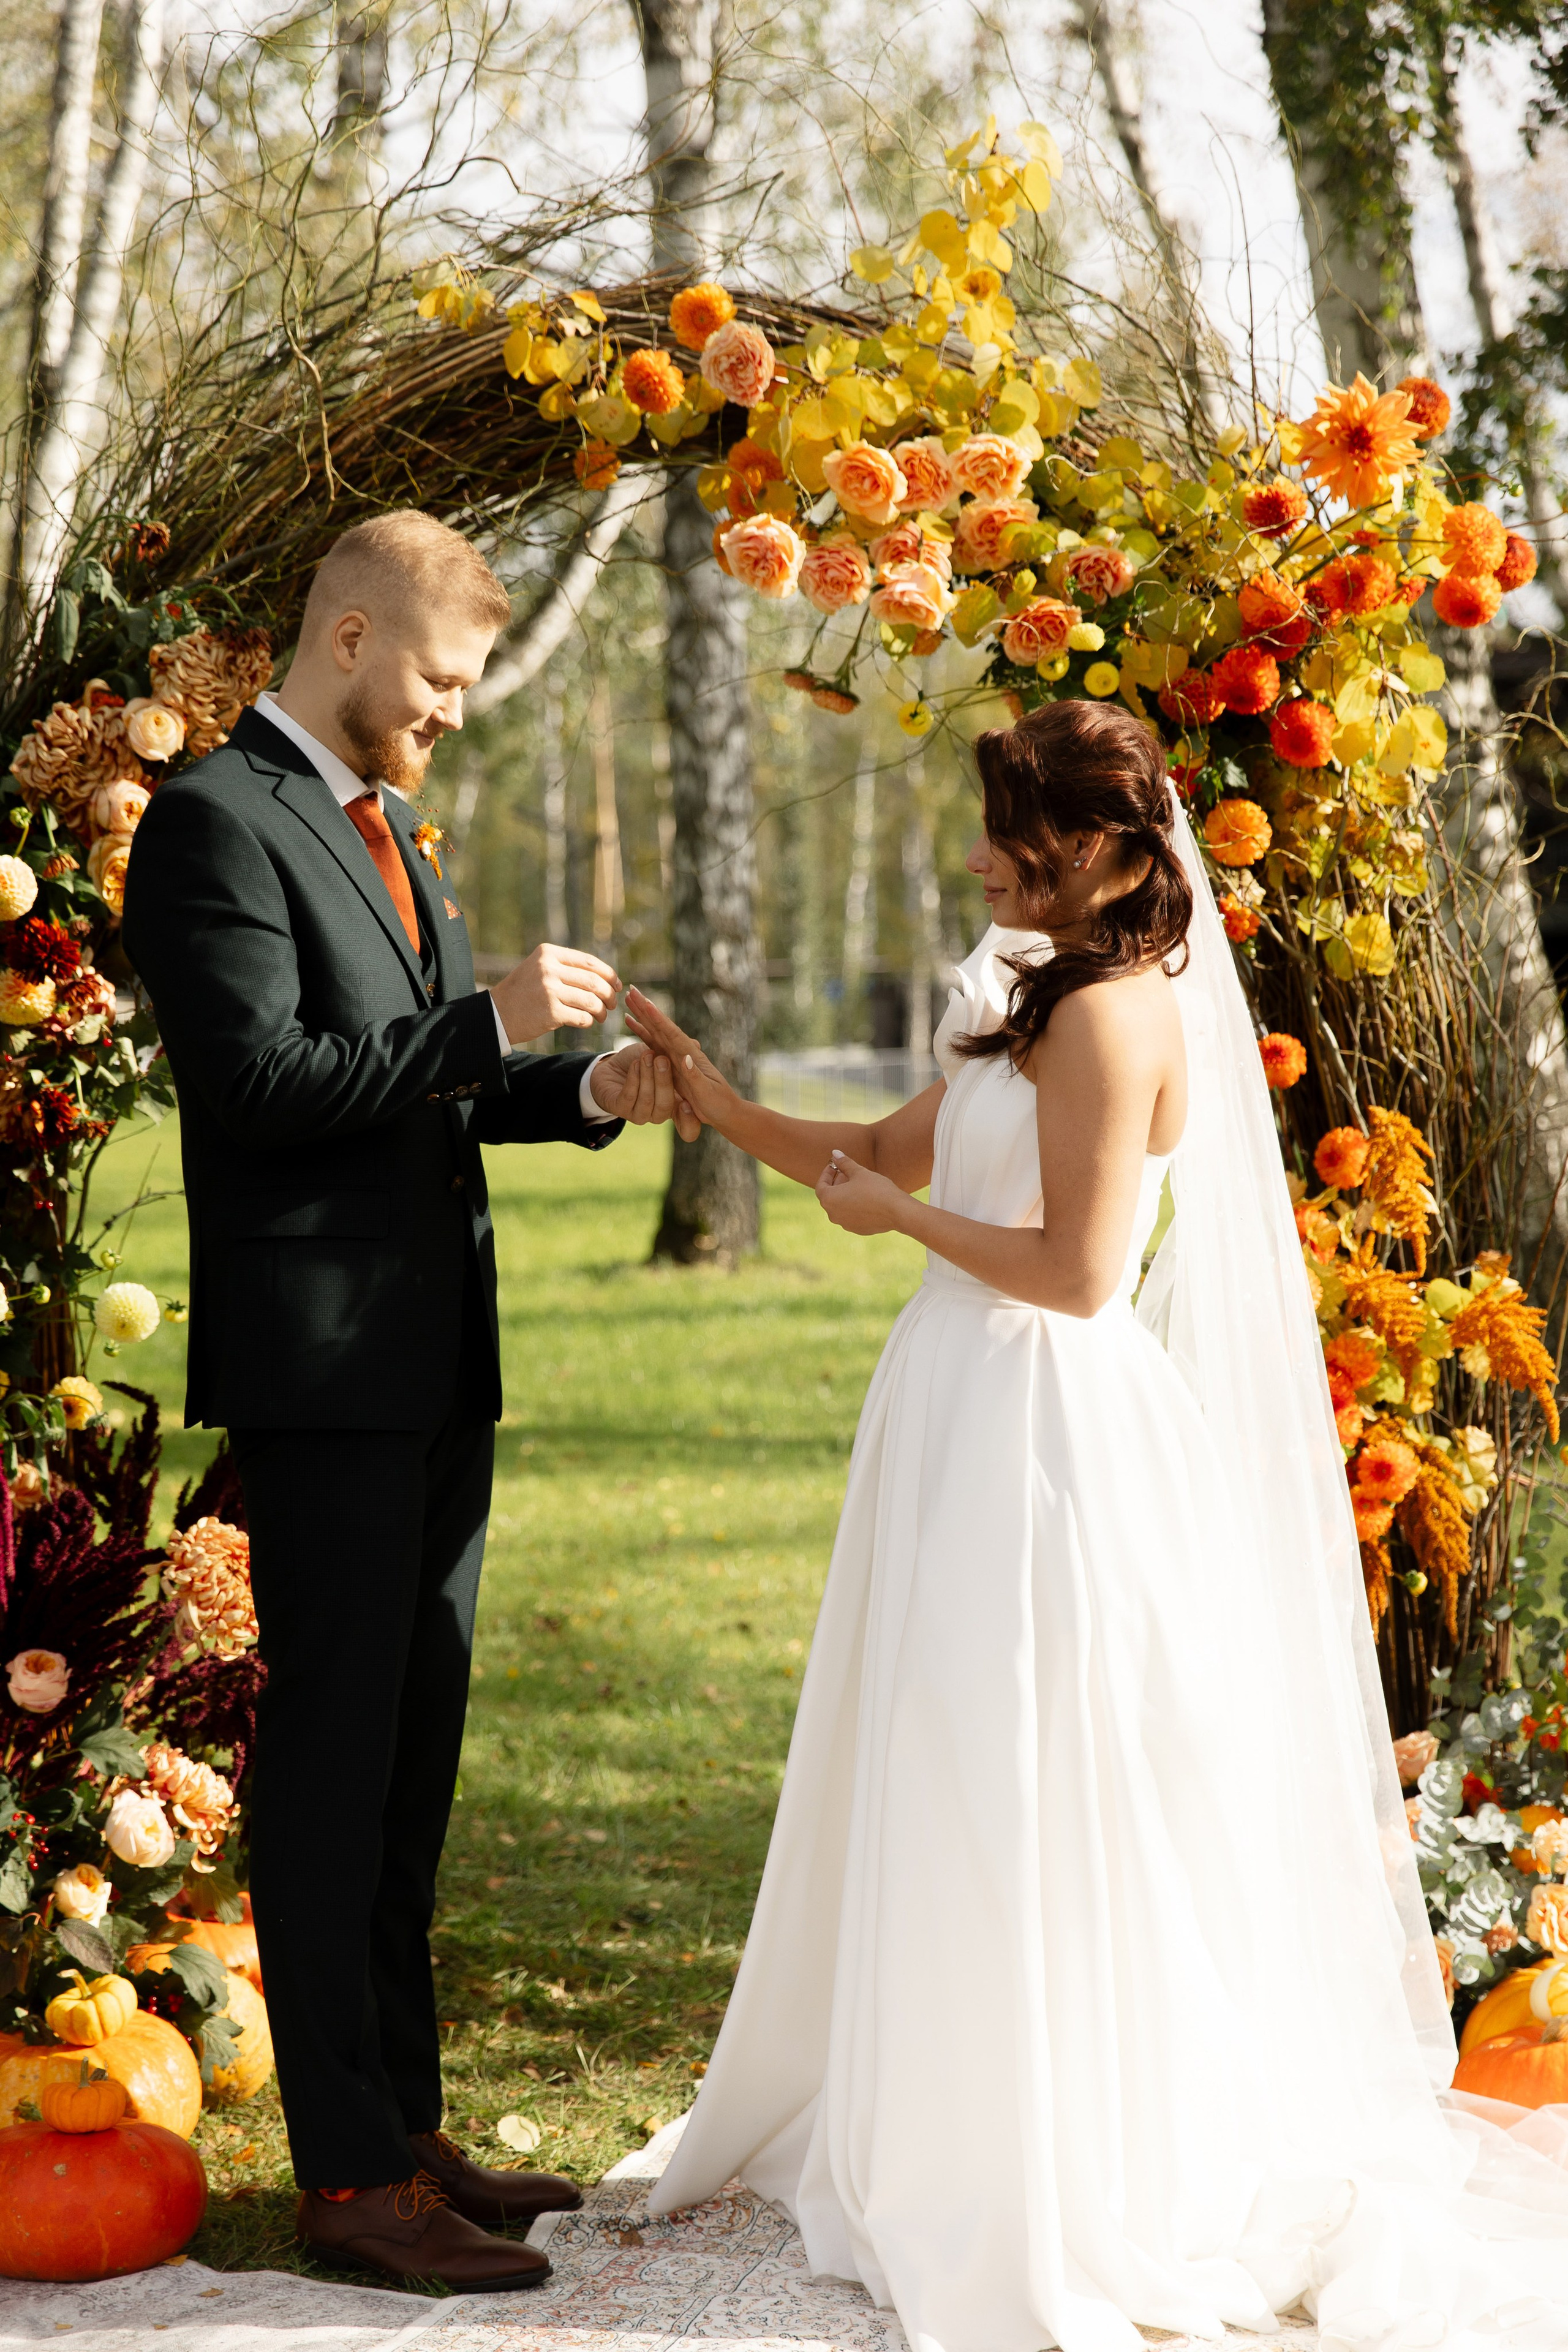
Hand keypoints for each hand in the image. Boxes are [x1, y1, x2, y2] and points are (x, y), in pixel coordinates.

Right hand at [490, 944, 619, 1042]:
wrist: (496, 1013)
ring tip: (602, 1016)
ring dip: (601, 1011)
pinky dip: (589, 1021)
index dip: (608, 974)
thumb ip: (565, 967)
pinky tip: (586, 1022)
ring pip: (591, 1001)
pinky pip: (582, 1017)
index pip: (589, 962)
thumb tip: (605, 977)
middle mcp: (549, 969)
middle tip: (612, 1003)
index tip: (617, 984)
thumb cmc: (522, 992)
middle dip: (608, 994)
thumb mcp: (539, 968)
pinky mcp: (550, 1012)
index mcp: (548, 953)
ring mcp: (549, 990)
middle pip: (593, 981)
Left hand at [589, 1043, 700, 1139]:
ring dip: (647, 1075)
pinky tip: (635, 1063)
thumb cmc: (642, 1061)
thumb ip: (678, 1053)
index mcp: (674, 1105)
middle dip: (664, 1081)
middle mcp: (658, 1114)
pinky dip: (634, 1077)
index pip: (688, 1125)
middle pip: (666, 1105)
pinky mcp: (621, 1109)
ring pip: (647, 1099)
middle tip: (662, 1059)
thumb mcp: (661, 1054)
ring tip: (646, 1055)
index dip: (690, 1120)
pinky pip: (630, 1096)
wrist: (612, 1066)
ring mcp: (640, 1114)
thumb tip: (694, 1045)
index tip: (689, 1103)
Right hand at [622, 987, 735, 1128]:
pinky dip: (641, 1031)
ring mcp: (675, 1055)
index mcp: (691, 1057)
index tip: (646, 1003)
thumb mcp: (707, 1093)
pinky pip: (651, 1043)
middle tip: (631, 990)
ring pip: (654, 1030)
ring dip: (641, 1013)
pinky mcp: (669, 1062)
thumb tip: (686, 1058)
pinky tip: (631, 1022)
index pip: (673, 1034)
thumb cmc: (718, 1103)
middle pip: (661, 1025)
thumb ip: (696, 1077)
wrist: (725, 1110)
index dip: (659, 1019)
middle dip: (646, 1008)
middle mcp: (683, 1051)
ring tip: (628, 997)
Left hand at [815, 1150, 906, 1236]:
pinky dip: (853, 1205)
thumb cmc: (876, 1189)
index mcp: (829, 1200)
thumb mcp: (859, 1172)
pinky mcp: (858, 1229)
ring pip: (840, 1207)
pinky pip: (851, 1215)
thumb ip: (844, 1163)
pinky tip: (865, 1197)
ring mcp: (845, 1224)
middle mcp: (833, 1215)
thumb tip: (835, 1153)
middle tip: (846, 1171)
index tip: (834, 1165)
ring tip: (857, 1183)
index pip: (821, 1185)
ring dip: (845, 1194)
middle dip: (836, 1183)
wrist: (897, 1211)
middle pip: (830, 1196)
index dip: (827, 1173)